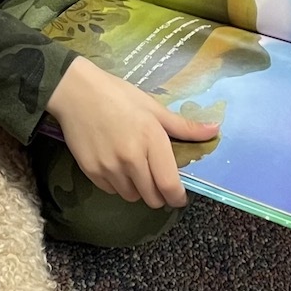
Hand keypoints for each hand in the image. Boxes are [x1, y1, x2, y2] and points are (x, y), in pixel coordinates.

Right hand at [45, 58, 213, 208]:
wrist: (75, 92)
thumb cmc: (117, 95)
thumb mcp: (153, 107)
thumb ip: (183, 126)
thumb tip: (215, 130)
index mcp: (151, 141)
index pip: (169, 185)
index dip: (177, 197)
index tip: (179, 198)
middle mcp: (131, 159)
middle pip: (151, 197)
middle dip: (158, 195)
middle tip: (156, 182)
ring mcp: (109, 167)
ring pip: (131, 196)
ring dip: (137, 190)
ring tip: (134, 172)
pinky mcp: (91, 171)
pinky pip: (111, 190)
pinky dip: (117, 185)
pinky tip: (116, 167)